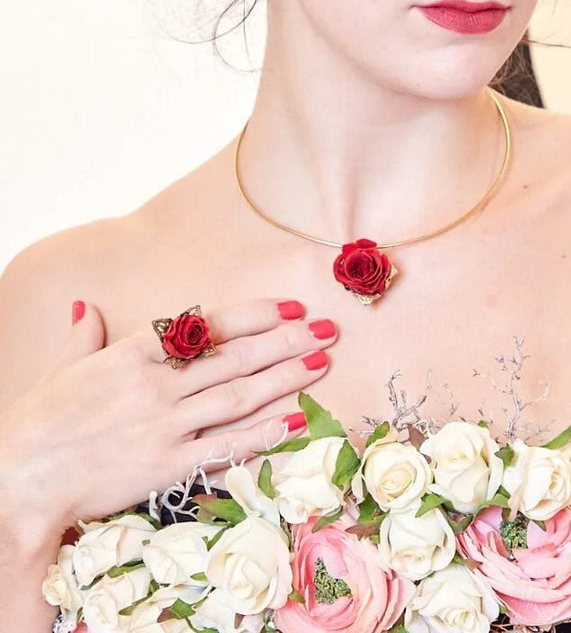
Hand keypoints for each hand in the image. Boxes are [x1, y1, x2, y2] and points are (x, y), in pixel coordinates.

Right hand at [0, 299, 335, 531]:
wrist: (19, 477)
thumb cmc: (42, 419)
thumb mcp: (63, 367)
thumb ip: (84, 335)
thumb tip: (87, 305)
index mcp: (134, 352)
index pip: (208, 326)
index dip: (255, 315)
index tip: (291, 308)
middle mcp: (158, 384)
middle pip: (236, 358)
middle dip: (286, 341)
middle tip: (328, 331)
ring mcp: (166, 424)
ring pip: (239, 396)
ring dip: (285, 378)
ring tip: (322, 363)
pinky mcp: (168, 464)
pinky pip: (226, 446)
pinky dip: (264, 433)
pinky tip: (296, 419)